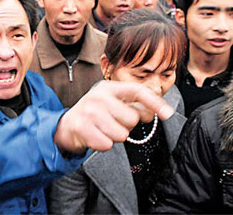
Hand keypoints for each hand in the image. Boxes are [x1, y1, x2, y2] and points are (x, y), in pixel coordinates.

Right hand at [53, 80, 173, 153]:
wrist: (65, 126)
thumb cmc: (94, 114)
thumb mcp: (111, 102)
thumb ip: (132, 105)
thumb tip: (154, 112)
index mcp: (108, 87)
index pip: (137, 91)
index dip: (154, 102)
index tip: (168, 113)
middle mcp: (98, 97)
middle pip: (131, 119)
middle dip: (126, 126)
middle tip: (112, 123)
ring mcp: (89, 112)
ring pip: (121, 134)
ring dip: (115, 136)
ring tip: (103, 130)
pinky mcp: (82, 128)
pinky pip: (107, 144)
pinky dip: (103, 144)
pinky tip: (95, 136)